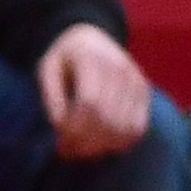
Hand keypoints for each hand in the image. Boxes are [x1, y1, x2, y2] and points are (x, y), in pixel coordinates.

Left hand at [38, 22, 152, 159]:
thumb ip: (51, 97)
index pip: (90, 102)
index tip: (59, 140)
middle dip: (85, 141)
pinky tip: (102, 145)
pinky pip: (138, 127)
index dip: (75, 127)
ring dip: (101, 146)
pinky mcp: (144, 92)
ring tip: (81, 150)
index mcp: (92, 59)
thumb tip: (61, 126)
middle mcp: (120, 68)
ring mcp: (136, 80)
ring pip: (124, 127)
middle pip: (107, 118)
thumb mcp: (47, 69)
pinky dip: (120, 142)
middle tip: (67, 151)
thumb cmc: (64, 58)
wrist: (91, 38)